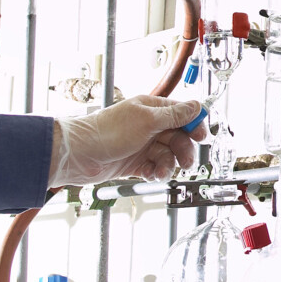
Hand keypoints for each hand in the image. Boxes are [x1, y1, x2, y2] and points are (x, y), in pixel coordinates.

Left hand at [50, 95, 200, 185]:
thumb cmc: (107, 132)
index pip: (182, 113)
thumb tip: (196, 106)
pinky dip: (155, 172)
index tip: (201, 137)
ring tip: (160, 172)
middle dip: (183, 150)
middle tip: (186, 162)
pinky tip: (150, 175)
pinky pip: (153, 167)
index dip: (194, 125)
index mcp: (151, 108)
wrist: (79, 155)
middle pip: (178, 137)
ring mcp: (141, 144)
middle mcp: (148, 125)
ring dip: (168, 165)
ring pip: (167, 155)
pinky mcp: (134, 162)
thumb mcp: (146, 121)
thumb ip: (174, 115)